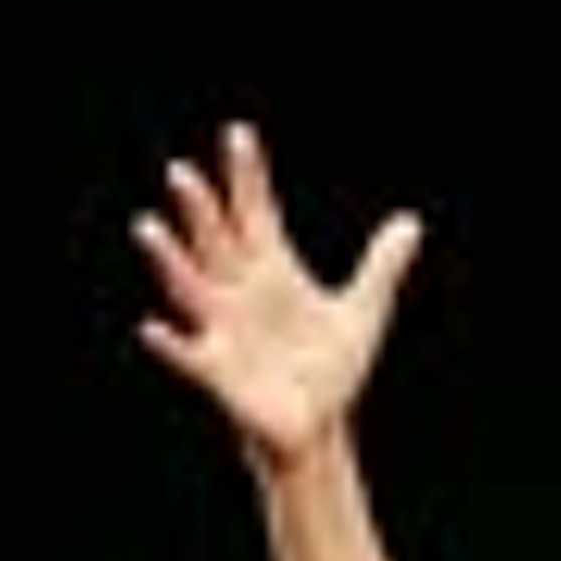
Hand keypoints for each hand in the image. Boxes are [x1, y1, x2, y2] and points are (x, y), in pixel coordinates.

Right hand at [134, 121, 423, 472]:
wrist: (318, 427)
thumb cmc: (330, 369)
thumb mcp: (363, 314)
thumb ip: (381, 267)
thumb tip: (412, 222)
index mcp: (271, 272)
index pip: (255, 213)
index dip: (248, 177)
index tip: (238, 134)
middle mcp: (239, 293)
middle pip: (215, 241)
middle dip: (199, 210)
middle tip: (181, 172)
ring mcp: (223, 330)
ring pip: (189, 288)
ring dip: (169, 260)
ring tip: (148, 228)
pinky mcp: (218, 373)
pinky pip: (188, 357)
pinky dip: (171, 345)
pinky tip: (150, 328)